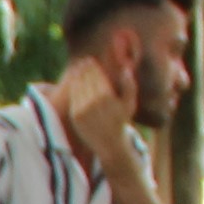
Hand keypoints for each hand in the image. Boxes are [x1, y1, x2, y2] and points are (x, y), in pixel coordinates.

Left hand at [58, 45, 128, 165]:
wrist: (110, 143)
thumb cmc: (121, 121)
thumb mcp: (130, 104)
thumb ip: (129, 86)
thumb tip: (126, 69)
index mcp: (107, 97)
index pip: (97, 77)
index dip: (92, 66)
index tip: (90, 59)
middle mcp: (94, 102)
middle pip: (86, 80)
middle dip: (84, 69)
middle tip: (82, 61)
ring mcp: (83, 109)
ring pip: (78, 87)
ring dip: (77, 76)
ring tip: (77, 68)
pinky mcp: (75, 116)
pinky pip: (73, 98)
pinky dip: (73, 88)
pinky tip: (75, 82)